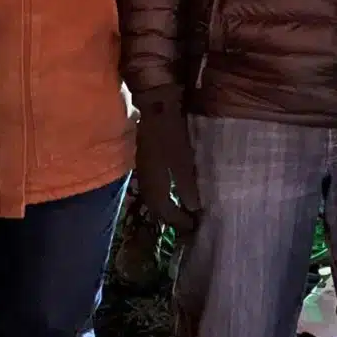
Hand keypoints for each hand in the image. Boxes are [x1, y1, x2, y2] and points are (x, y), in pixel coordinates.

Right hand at [133, 88, 202, 232]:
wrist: (155, 110)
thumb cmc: (172, 137)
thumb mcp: (184, 163)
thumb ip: (187, 188)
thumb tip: (193, 209)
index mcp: (154, 186)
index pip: (166, 212)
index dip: (179, 221)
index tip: (193, 226)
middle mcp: (146, 183)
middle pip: (156, 209)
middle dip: (170, 219)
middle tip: (186, 223)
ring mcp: (143, 172)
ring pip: (153, 198)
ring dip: (165, 208)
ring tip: (180, 211)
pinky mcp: (145, 162)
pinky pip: (152, 188)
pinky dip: (162, 196)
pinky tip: (172, 192)